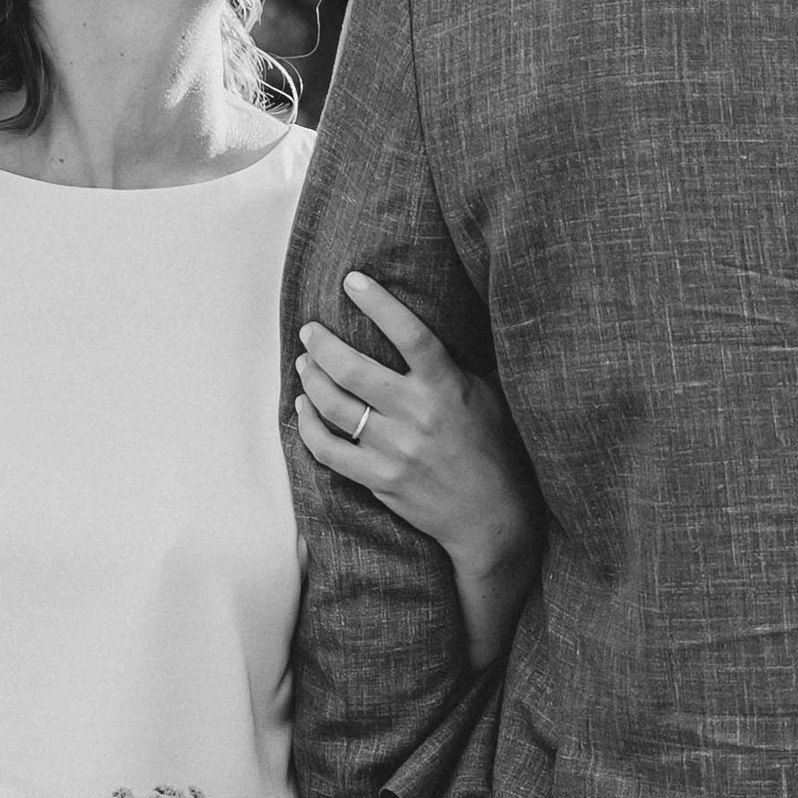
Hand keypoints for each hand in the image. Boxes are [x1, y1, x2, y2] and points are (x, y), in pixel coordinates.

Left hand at [296, 272, 542, 659]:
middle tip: (310, 330)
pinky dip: (308, 427)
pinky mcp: (379, 479)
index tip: (353, 280)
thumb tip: (436, 319)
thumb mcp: (487, 396)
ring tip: (304, 363)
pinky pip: (329, 450)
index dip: (379, 302)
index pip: (409, 334)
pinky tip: (303, 409)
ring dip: (312, 380)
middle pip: (353, 370)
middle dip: (323, 344)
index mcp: (447, 387)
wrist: (491, 517)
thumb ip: (456, 363)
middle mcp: (418, 415)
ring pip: (334, 406)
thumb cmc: (494, 449)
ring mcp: (395, 450)